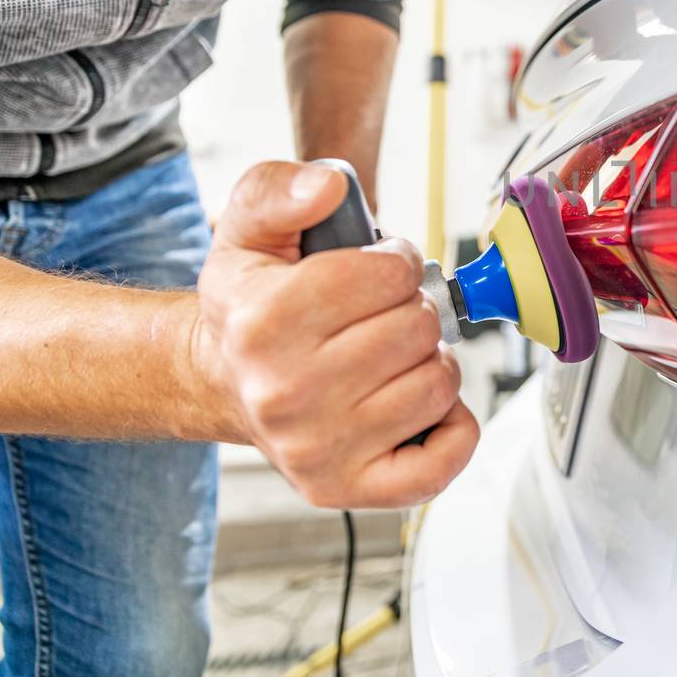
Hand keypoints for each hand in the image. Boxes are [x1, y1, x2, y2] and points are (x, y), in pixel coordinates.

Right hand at [192, 162, 478, 507]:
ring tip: (388, 358)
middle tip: (379, 317)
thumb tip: (329, 186)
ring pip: (439, 384)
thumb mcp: (249, 229)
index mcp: (262, 322)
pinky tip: (415, 405)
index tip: (375, 269)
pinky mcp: (344, 489)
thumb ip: (282, 188)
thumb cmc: (251, 306)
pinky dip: (451, 428)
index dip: (395, 261)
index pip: (389, 274)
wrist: (224, 381)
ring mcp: (316, 449)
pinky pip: (443, 461)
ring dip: (428, 362)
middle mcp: (285, 394)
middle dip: (411, 309)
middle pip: (419, 328)